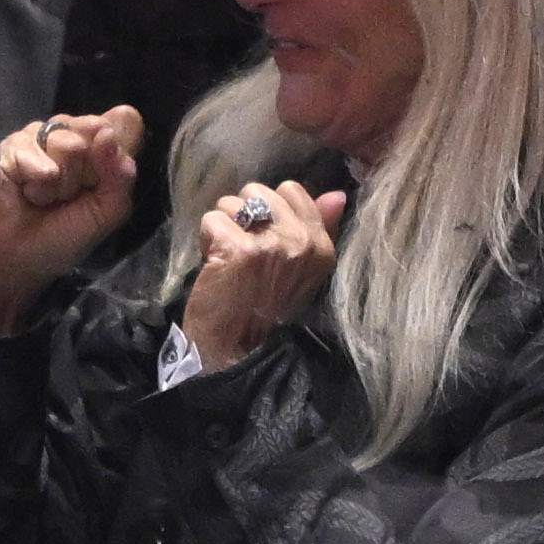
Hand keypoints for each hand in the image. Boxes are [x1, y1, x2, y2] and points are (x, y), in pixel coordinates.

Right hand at [0, 106, 140, 332]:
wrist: (20, 258)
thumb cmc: (66, 236)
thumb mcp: (108, 212)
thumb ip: (121, 175)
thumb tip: (106, 133)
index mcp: (104, 146)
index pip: (125, 122)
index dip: (115, 152)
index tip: (101, 183)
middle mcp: (76, 134)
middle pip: (97, 128)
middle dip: (86, 172)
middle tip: (71, 196)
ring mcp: (44, 136)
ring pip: (67, 142)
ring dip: (60, 182)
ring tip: (48, 198)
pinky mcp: (14, 144)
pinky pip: (33, 148)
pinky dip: (36, 180)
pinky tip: (27, 193)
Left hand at [180, 181, 340, 364]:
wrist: (238, 352)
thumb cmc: (266, 313)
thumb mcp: (303, 272)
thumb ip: (321, 229)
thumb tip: (337, 195)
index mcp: (320, 245)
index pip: (293, 191)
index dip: (268, 211)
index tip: (262, 241)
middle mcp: (300, 241)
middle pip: (258, 192)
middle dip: (243, 216)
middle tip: (242, 250)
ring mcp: (270, 244)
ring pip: (232, 203)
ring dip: (223, 227)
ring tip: (227, 258)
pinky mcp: (237, 249)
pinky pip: (212, 220)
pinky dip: (206, 240)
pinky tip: (214, 264)